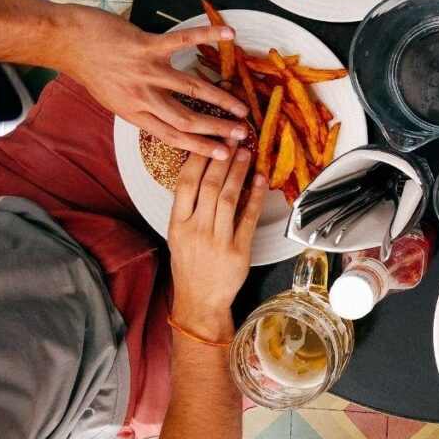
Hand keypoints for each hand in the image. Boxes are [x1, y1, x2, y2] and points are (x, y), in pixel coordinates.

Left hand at [59, 4, 249, 158]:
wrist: (66, 42)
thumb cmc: (90, 69)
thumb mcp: (113, 99)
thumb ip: (141, 107)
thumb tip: (167, 115)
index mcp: (134, 113)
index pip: (172, 136)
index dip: (200, 146)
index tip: (223, 154)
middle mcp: (142, 96)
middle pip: (186, 118)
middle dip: (217, 128)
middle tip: (242, 133)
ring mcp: (145, 71)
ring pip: (191, 88)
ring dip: (220, 98)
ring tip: (242, 107)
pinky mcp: (146, 46)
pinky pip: (182, 41)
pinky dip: (207, 36)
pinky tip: (229, 34)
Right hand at [167, 145, 266, 339]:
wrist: (200, 301)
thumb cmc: (189, 265)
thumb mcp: (178, 235)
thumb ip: (187, 207)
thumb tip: (202, 172)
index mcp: (177, 224)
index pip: (185, 183)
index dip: (199, 158)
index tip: (209, 140)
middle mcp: (196, 229)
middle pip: (210, 186)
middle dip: (222, 158)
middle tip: (233, 137)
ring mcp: (218, 240)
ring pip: (229, 197)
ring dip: (239, 172)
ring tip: (246, 153)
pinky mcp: (238, 250)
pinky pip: (249, 217)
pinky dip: (256, 196)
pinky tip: (261, 180)